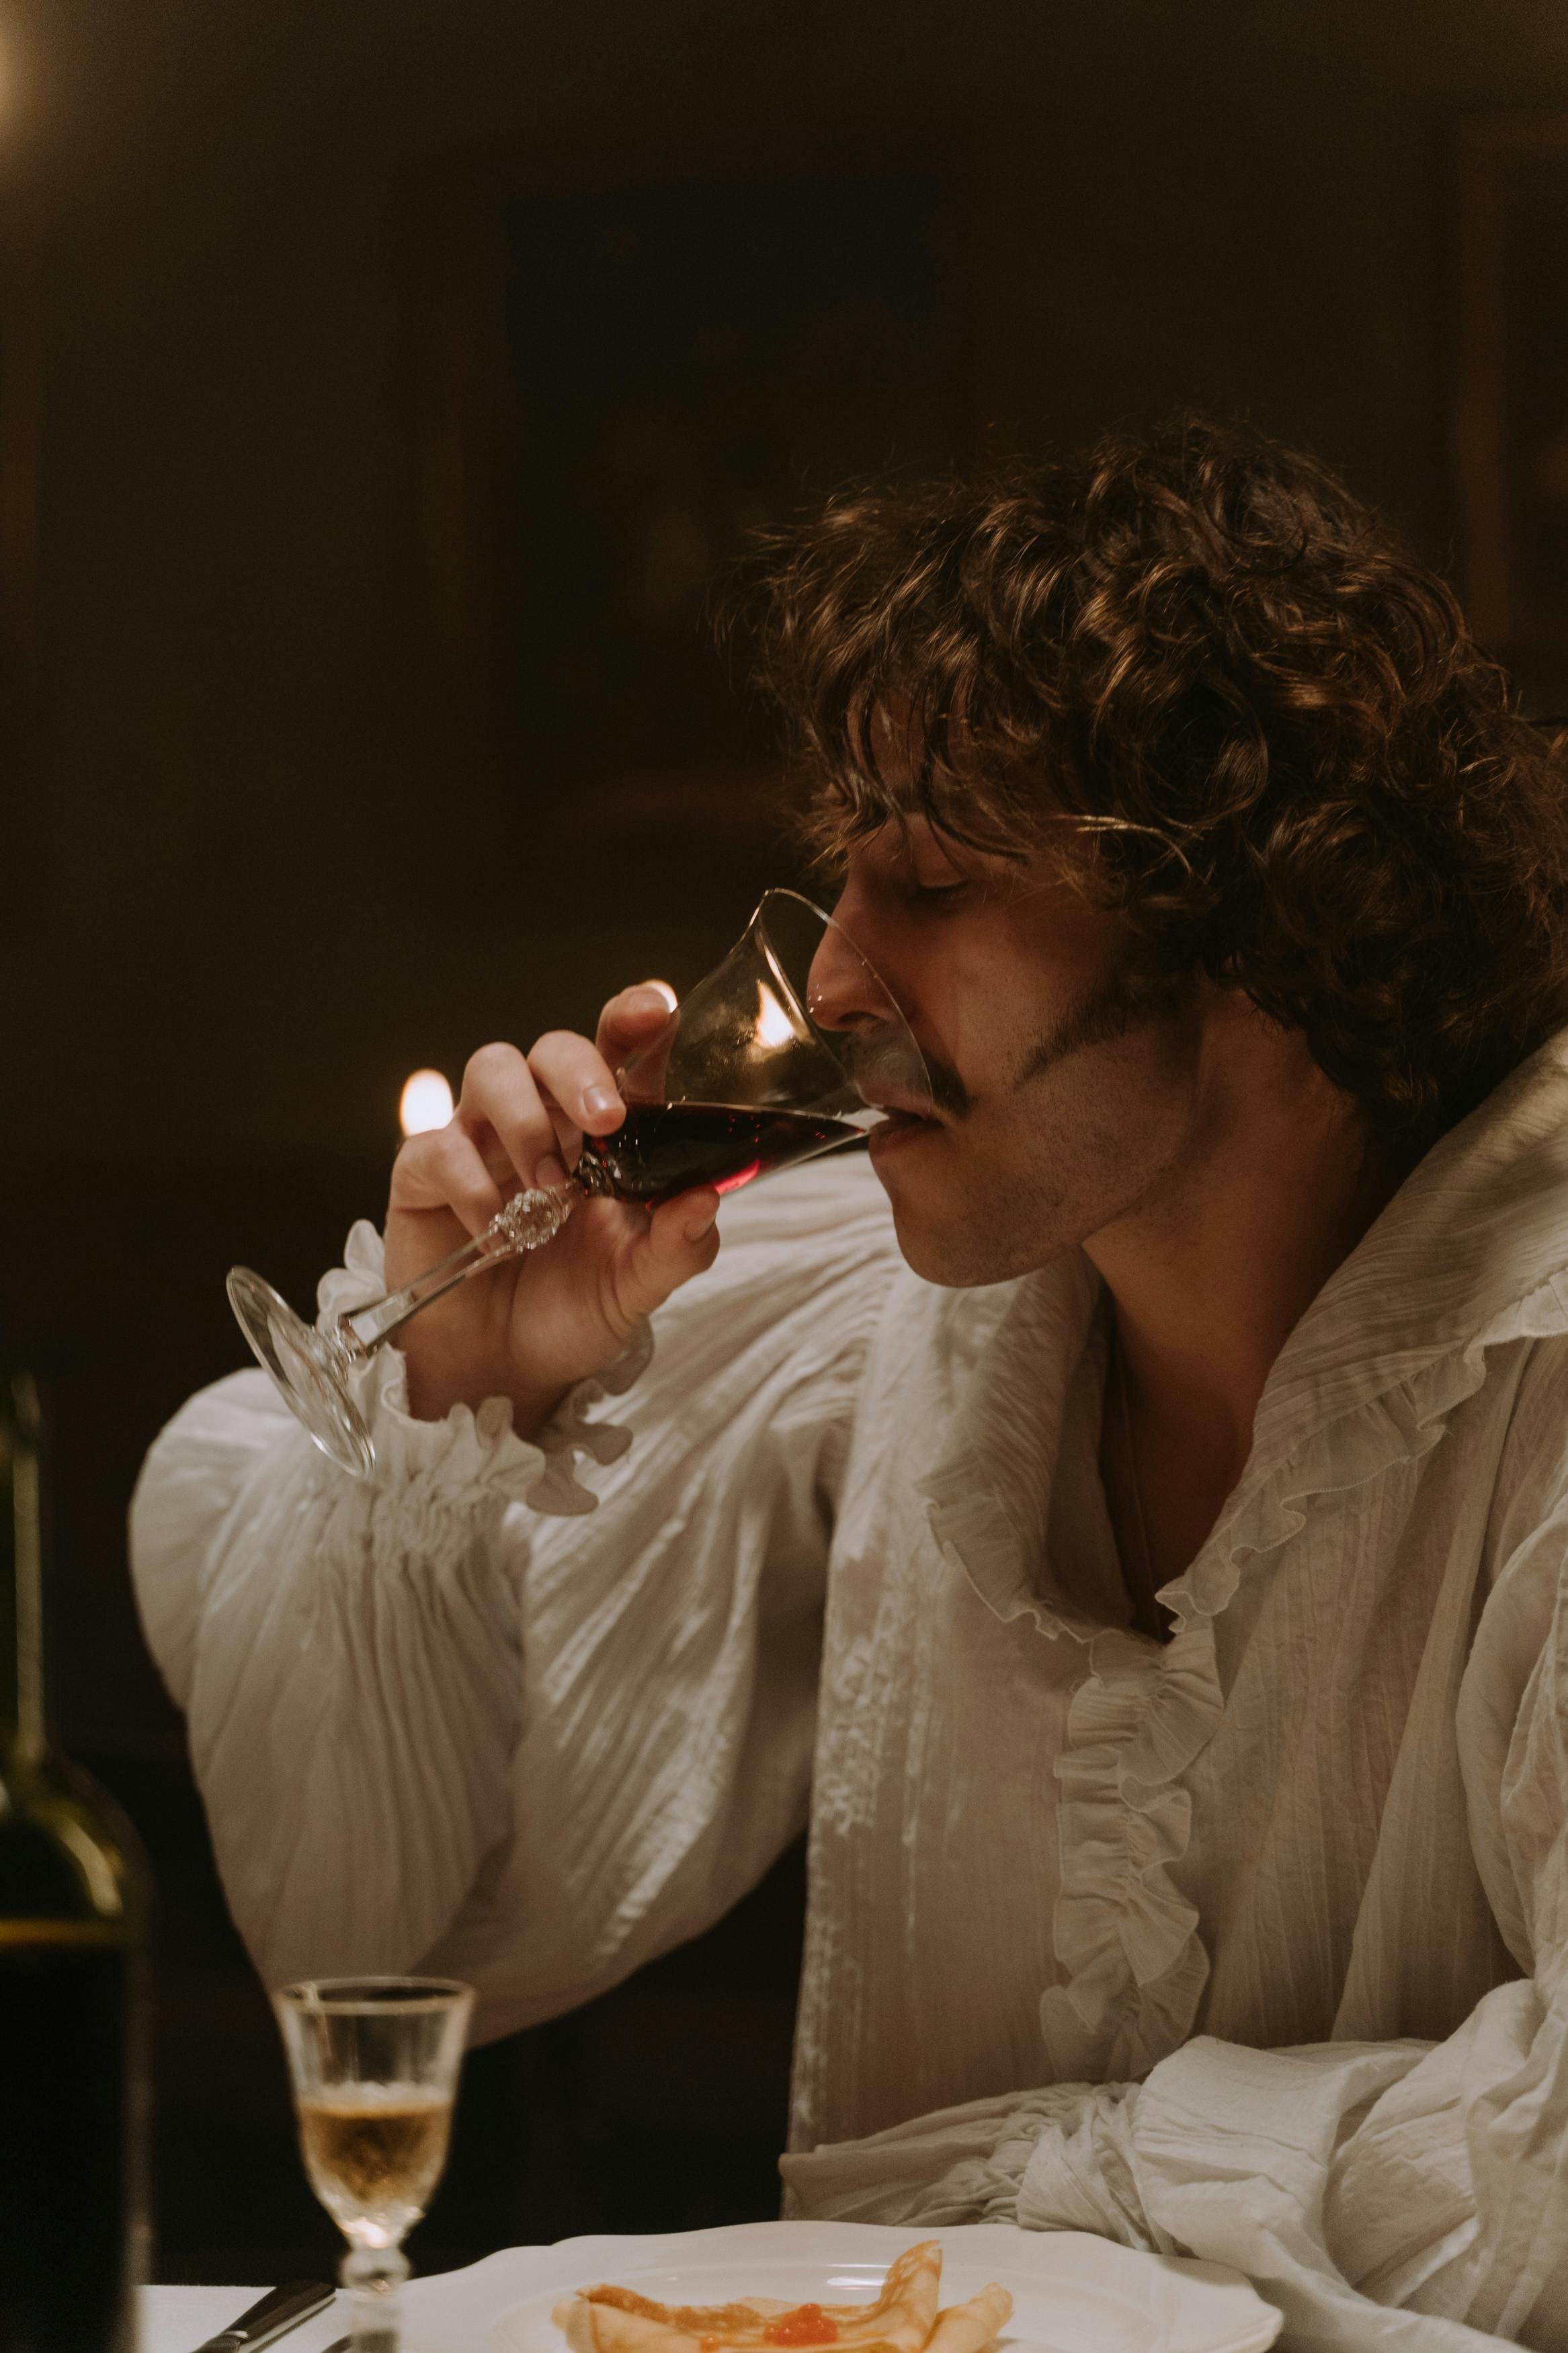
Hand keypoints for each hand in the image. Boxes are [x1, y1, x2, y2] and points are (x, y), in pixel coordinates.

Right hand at [384, 985, 720, 1431]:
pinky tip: (494, 1232)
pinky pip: (440, 1144)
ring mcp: (481, 1139)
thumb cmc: (573, 1312)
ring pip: (492, 1067)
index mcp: (605, 1134)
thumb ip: (676, 1245)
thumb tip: (708, 1196)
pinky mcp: (425, 1171)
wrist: (499, 1371)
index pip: (623, 1053)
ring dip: (524, 1120)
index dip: (636, 1019)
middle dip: (580, 1071)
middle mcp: (543, 1120)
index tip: (656, 1008)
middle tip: (605, 1122)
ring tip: (547, 1189)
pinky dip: (471, 1184)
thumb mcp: (637, 1288)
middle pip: (554, 1047)